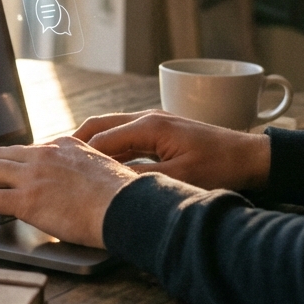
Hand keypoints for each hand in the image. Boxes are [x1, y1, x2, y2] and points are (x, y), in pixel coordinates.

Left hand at [0, 137, 137, 247]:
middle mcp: (44, 155)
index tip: (5, 174)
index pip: (27, 149)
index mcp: (64, 145)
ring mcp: (33, 176)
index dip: (11, 163)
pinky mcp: (27, 200)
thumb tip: (77, 186)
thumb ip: (83, 171)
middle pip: (0, 154)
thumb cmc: (125, 197)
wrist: (129, 207)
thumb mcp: (103, 170)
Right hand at [72, 111, 270, 190]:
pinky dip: (107, 148)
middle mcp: (146, 118)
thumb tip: (108, 186)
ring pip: (108, 130)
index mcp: (148, 126)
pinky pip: (123, 137)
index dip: (76, 156)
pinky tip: (100, 165)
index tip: (55, 170)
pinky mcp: (159, 131)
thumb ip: (141, 180)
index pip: (99, 141)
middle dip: (73, 144)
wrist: (252, 157)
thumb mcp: (178, 178)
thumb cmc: (221, 166)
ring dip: (89, 146)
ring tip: (68, 164)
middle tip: (51, 161)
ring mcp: (152, 122)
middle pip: (97, 127)